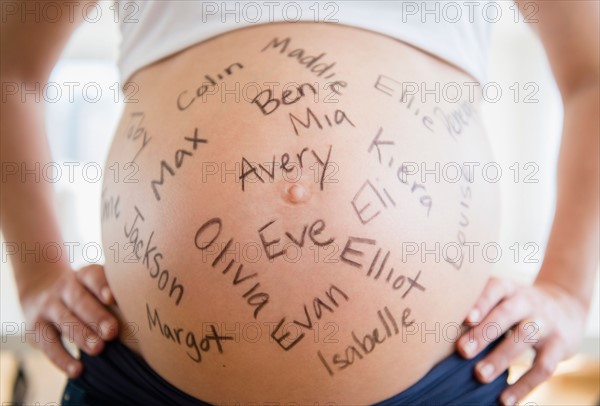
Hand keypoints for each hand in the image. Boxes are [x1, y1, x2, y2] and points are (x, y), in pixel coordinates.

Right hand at [19, 264, 118, 377]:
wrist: (41, 290)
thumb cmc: (85, 292)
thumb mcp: (94, 285)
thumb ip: (115, 294)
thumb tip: (146, 310)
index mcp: (83, 275)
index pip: (92, 276)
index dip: (101, 285)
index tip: (113, 298)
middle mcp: (65, 288)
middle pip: (79, 301)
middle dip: (96, 317)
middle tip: (113, 331)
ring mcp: (48, 306)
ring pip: (64, 321)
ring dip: (82, 336)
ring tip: (98, 349)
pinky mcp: (36, 327)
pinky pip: (48, 344)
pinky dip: (62, 359)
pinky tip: (78, 370)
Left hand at [457, 276, 586, 405]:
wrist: (566, 306)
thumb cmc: (517, 306)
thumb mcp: (503, 298)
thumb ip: (478, 310)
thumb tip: (439, 334)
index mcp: (508, 289)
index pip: (495, 289)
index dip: (481, 302)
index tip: (465, 319)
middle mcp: (528, 301)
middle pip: (506, 314)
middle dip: (484, 332)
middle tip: (462, 351)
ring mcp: (546, 323)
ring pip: (525, 337)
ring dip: (500, 357)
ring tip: (479, 375)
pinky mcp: (560, 346)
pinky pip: (543, 367)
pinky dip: (524, 385)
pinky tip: (504, 400)